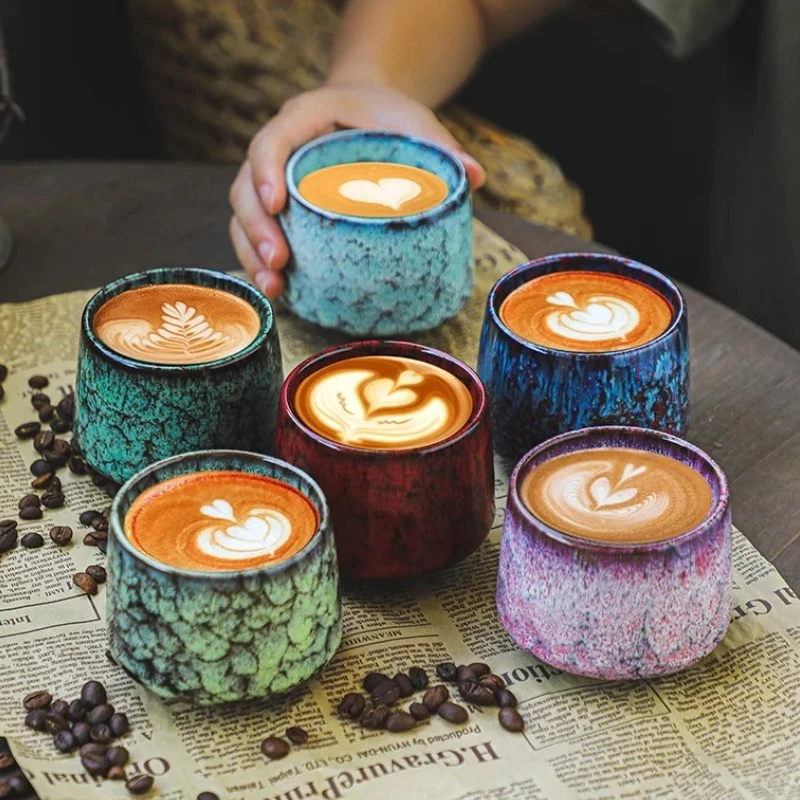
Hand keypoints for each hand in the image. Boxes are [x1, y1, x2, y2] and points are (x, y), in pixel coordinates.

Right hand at [229, 83, 485, 297]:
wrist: (364, 108)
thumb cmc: (386, 116)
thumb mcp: (414, 121)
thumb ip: (440, 145)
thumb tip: (474, 177)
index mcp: (304, 119)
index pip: (272, 141)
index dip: (266, 171)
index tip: (276, 202)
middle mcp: (278, 148)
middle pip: (246, 186)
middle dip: (256, 227)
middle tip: (279, 263)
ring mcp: (271, 179)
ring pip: (242, 215)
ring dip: (252, 254)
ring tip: (275, 289)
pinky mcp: (277, 206)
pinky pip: (254, 233)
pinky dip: (260, 262)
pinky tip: (279, 292)